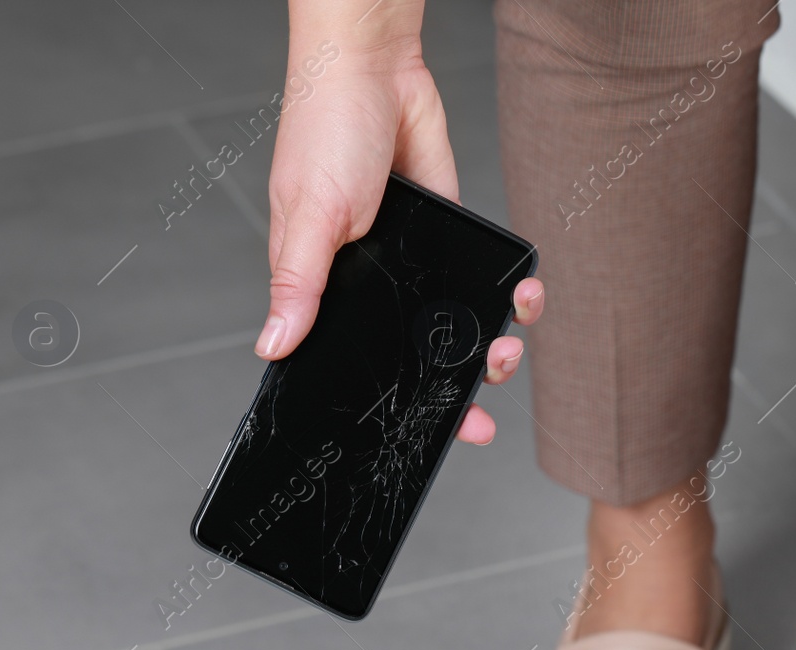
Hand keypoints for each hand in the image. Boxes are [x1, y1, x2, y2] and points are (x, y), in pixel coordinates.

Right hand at [257, 17, 542, 443]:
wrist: (374, 68)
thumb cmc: (324, 130)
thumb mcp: (308, 215)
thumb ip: (297, 284)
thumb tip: (273, 345)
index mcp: (326, 289)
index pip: (359, 365)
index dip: (396, 403)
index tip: (434, 435)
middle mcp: (373, 284)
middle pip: (417, 356)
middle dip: (455, 388)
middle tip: (482, 409)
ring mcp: (415, 263)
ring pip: (458, 325)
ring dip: (491, 344)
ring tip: (508, 346)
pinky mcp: (448, 236)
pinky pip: (483, 281)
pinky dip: (510, 294)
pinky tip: (522, 295)